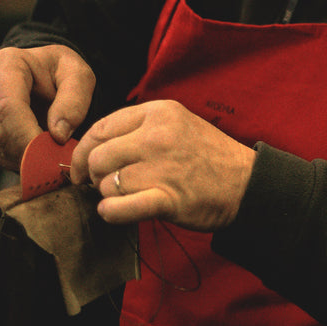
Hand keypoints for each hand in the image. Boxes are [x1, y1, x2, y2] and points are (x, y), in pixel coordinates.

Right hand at [0, 45, 95, 169]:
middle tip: (56, 158)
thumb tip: (59, 135)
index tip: (50, 152)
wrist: (47, 73)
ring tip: (50, 154)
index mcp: (4, 64)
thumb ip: (74, 101)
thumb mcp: (79, 76)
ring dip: (22, 157)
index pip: (7, 106)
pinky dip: (14, 160)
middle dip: (27, 149)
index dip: (27, 134)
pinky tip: (35, 156)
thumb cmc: (62, 72)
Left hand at [69, 100, 255, 230]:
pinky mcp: (169, 199)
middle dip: (93, 175)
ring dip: (109, 195)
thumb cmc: (207, 155)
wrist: (245, 182)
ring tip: (124, 196)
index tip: (81, 166)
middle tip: (104, 184)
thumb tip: (94, 147)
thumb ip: (138, 129)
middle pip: (98, 156)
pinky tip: (114, 212)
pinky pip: (122, 208)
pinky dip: (111, 213)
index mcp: (158, 112)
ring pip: (108, 184)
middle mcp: (158, 136)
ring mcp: (163, 167)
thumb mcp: (176, 124)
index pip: (101, 127)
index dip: (83, 150)